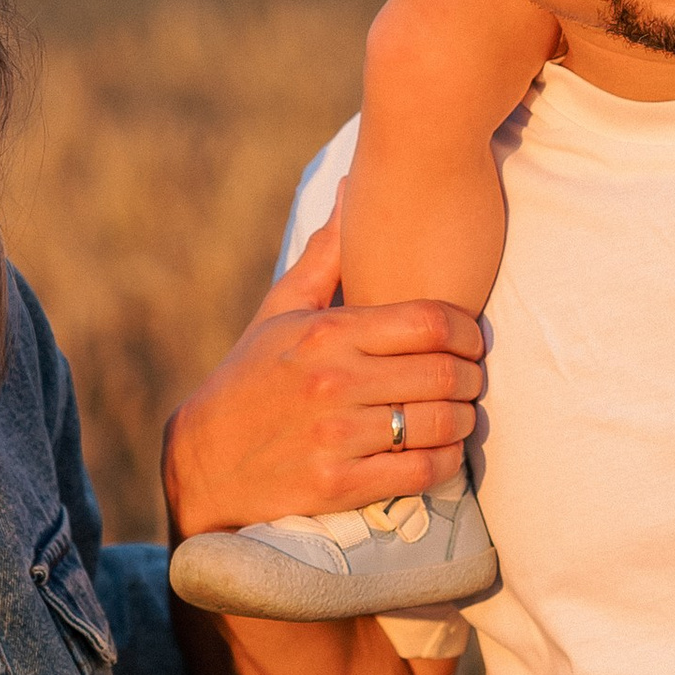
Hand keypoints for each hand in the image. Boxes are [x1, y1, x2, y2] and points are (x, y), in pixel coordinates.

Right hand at [162, 203, 485, 543]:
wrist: (200, 463)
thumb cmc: (247, 380)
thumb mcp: (279, 313)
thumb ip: (325, 257)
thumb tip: (352, 188)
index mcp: (326, 332)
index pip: (430, 321)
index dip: (469, 330)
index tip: (473, 340)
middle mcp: (333, 381)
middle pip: (443, 372)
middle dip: (473, 377)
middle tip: (474, 380)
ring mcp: (335, 436)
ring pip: (439, 423)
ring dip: (464, 420)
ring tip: (462, 415)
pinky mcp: (338, 486)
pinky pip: (420, 472)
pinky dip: (445, 462)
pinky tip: (442, 452)